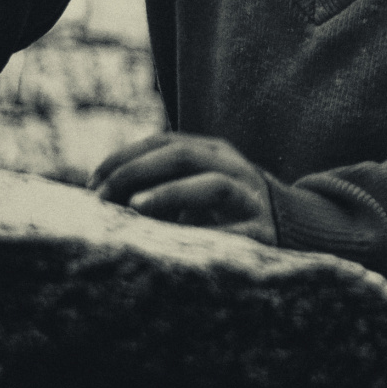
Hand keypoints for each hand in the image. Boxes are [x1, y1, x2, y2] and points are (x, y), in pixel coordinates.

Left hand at [90, 131, 276, 243]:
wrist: (294, 228)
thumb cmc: (225, 211)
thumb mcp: (196, 188)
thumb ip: (158, 185)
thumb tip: (101, 196)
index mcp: (215, 152)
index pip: (164, 141)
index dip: (125, 157)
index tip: (92, 182)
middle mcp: (233, 168)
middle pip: (183, 155)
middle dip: (136, 172)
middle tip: (102, 198)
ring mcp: (250, 199)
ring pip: (212, 186)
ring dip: (170, 194)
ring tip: (136, 208)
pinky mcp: (261, 233)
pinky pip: (231, 233)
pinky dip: (199, 237)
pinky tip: (172, 246)